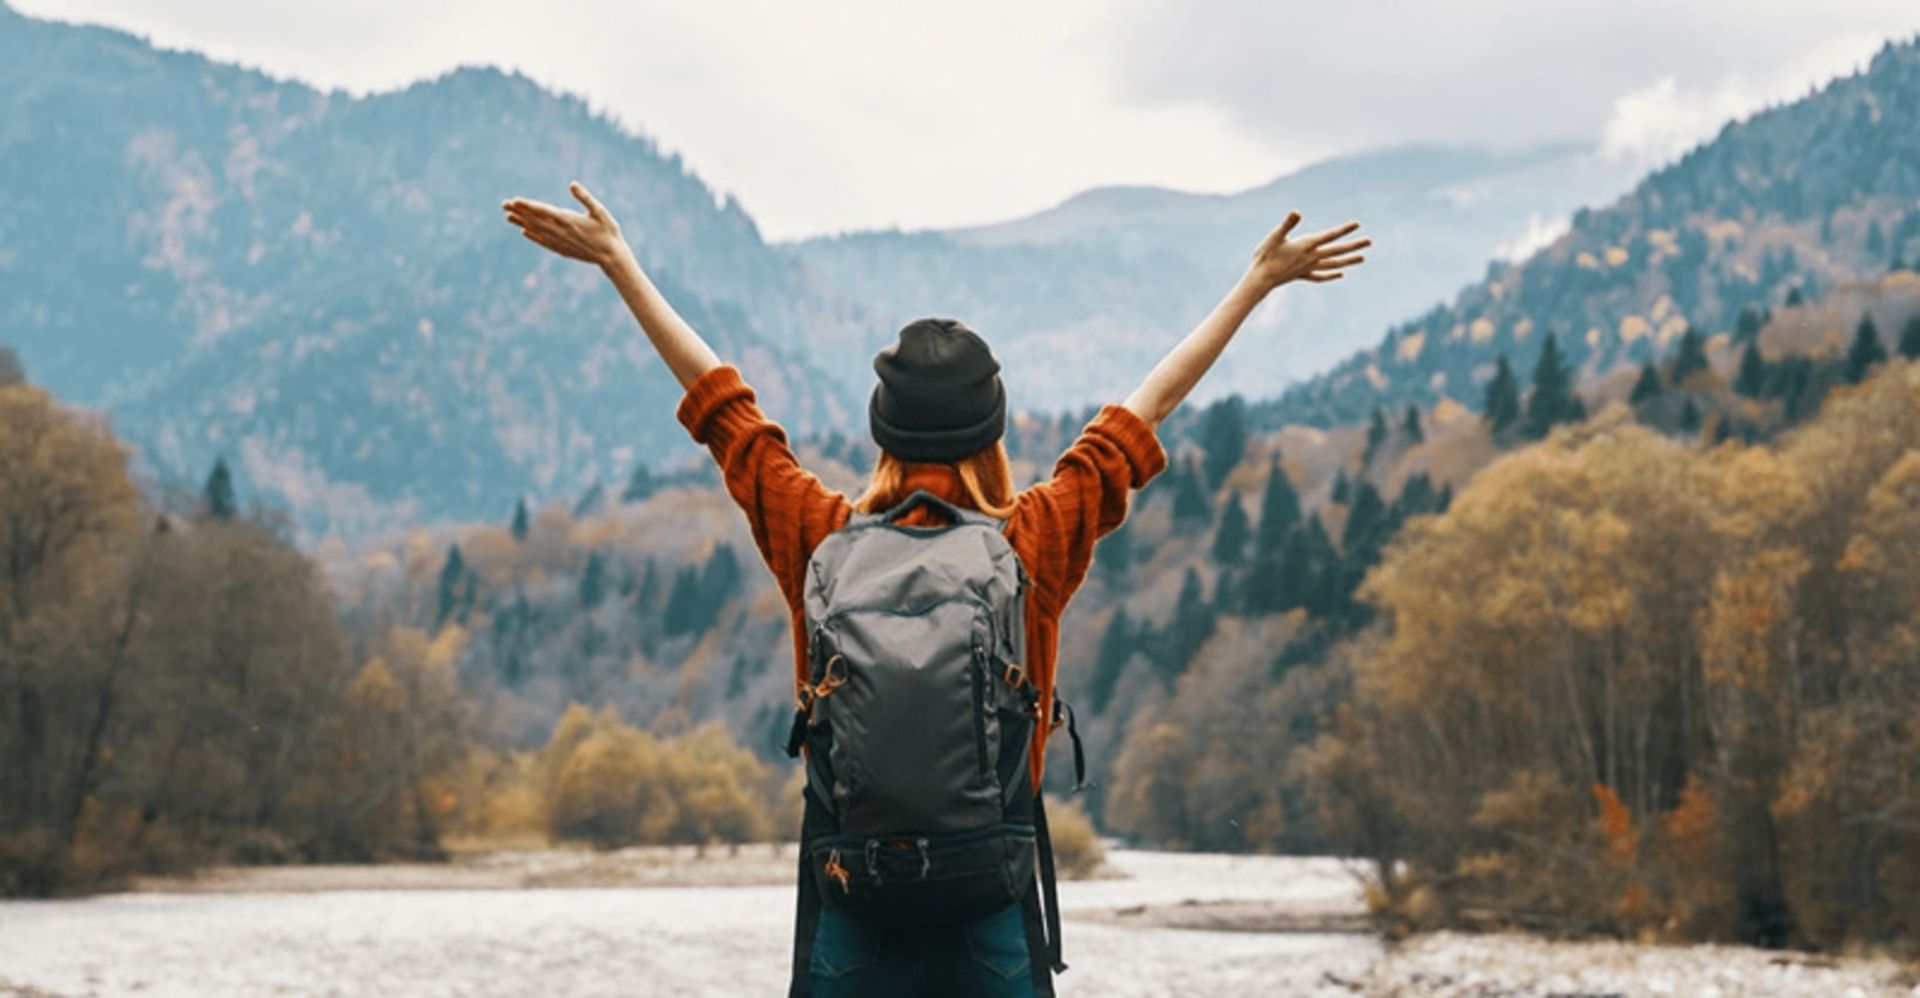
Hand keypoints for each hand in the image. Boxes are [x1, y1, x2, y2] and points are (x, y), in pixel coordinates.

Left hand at [501, 181, 625, 265]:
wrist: (611, 257)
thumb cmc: (608, 232)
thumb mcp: (600, 211)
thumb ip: (585, 198)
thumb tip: (572, 184)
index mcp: (568, 220)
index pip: (543, 211)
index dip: (528, 206)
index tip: (514, 200)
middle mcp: (561, 232)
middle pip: (535, 220)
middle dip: (519, 212)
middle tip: (504, 205)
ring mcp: (560, 242)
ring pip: (537, 231)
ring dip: (522, 223)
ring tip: (508, 217)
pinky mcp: (563, 249)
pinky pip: (544, 242)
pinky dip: (533, 236)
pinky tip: (525, 232)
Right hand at [1244, 213, 1368, 293]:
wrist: (1260, 280)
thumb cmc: (1266, 256)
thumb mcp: (1275, 237)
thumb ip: (1287, 224)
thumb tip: (1296, 212)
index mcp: (1307, 246)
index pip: (1329, 236)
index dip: (1343, 230)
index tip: (1357, 224)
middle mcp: (1311, 257)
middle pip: (1337, 251)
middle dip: (1354, 245)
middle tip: (1370, 242)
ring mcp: (1308, 267)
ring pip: (1333, 264)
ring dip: (1349, 261)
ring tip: (1363, 258)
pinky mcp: (1302, 275)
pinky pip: (1321, 275)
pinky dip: (1331, 274)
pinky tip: (1340, 274)